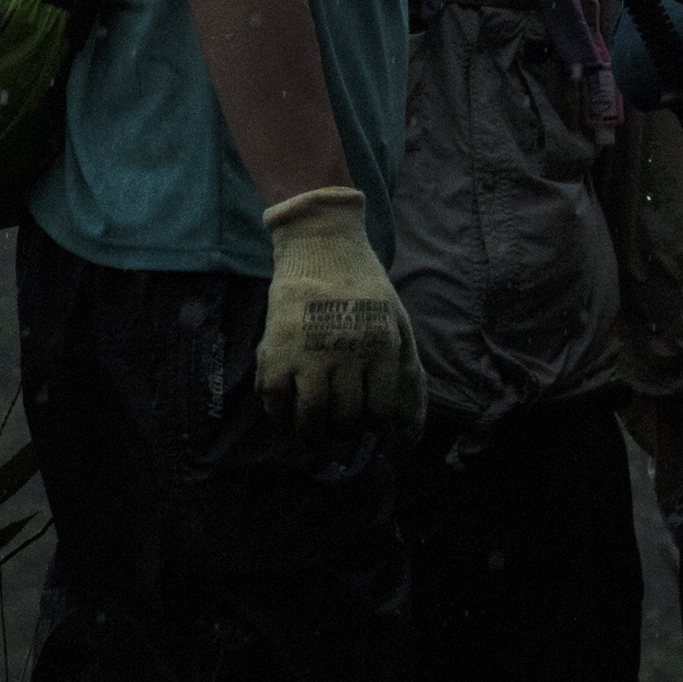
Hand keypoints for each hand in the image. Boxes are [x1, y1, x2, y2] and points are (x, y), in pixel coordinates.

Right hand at [254, 186, 426, 433]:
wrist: (321, 244)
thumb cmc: (364, 288)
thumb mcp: (398, 324)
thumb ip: (408, 377)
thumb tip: (408, 437)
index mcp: (381, 346)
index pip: (380, 411)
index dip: (373, 425)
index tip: (365, 422)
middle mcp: (346, 353)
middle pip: (346, 418)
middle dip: (343, 433)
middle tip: (338, 431)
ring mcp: (309, 352)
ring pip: (310, 416)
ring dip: (312, 434)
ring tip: (313, 434)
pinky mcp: (276, 347)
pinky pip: (274, 398)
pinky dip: (278, 414)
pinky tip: (286, 411)